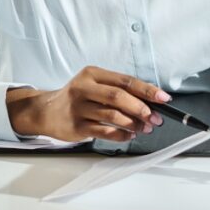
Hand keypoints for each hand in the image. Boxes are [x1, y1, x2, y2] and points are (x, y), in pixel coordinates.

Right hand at [6, 66, 166, 142]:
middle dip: (142, 108)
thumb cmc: (76, 98)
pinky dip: (121, 134)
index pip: (125, 80)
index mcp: (92, 73)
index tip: (163, 98)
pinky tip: (129, 135)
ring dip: (134, 124)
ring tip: (144, 128)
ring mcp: (78, 107)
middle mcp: (83, 87)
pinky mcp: (76, 126)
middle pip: (119, 96)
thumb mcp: (93, 84)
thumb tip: (149, 101)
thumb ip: (117, 90)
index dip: (147, 90)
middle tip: (155, 118)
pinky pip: (104, 132)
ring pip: (113, 115)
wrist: (46, 111)